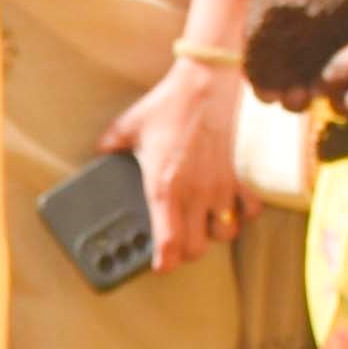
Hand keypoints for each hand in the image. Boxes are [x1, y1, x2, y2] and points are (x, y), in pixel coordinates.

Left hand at [98, 53, 249, 265]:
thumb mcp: (129, 126)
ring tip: (203, 223)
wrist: (206, 83)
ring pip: (225, 233)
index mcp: (164, 186)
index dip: (165, 262)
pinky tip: (229, 204)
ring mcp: (221, 186)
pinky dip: (241, 213)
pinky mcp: (240, 175)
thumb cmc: (168, 105)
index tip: (160, 265)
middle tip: (179, 242)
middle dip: (187, 251)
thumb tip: (99, 153)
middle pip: (198, 248)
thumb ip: (110, 146)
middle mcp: (194, 193)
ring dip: (214, 233)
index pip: (169, 242)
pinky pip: (248, 209)